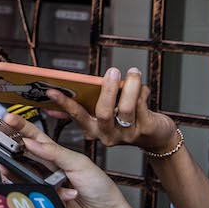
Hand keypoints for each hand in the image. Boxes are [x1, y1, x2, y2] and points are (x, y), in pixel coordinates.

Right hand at [3, 113, 139, 207]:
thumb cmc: (100, 190)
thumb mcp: (79, 163)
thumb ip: (55, 152)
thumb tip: (30, 142)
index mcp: (56, 156)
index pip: (34, 137)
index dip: (20, 127)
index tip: (8, 119)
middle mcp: (46, 171)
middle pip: (21, 155)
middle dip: (11, 148)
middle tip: (4, 143)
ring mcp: (42, 188)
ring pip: (19, 176)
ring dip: (14, 171)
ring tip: (11, 165)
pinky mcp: (40, 205)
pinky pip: (28, 196)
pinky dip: (39, 193)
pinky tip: (58, 194)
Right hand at [47, 68, 177, 152]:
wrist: (157, 137)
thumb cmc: (125, 121)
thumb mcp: (101, 117)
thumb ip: (80, 111)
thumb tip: (51, 106)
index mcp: (92, 130)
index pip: (76, 115)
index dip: (64, 103)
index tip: (52, 91)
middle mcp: (107, 135)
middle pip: (104, 112)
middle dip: (107, 89)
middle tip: (112, 71)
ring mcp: (126, 134)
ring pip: (126, 108)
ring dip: (131, 86)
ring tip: (132, 72)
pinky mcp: (146, 129)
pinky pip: (142, 105)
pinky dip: (142, 91)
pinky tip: (142, 87)